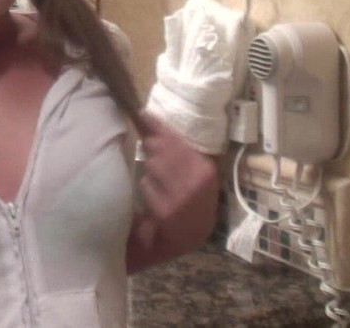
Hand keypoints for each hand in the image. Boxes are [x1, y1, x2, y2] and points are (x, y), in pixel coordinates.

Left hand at [129, 111, 219, 270]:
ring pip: (153, 166)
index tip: (142, 113)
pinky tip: (155, 195)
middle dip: (153, 148)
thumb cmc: (190, 198)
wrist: (188, 236)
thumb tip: (152, 119)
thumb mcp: (195, 172)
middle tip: (152, 150)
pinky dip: (147, 188)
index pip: (177, 140)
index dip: (158, 126)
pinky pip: (147, 186)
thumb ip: (179, 149)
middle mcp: (198, 182)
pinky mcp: (167, 211)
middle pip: (162, 150)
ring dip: (150, 169)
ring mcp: (183, 197)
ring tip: (159, 178)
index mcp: (206, 169)